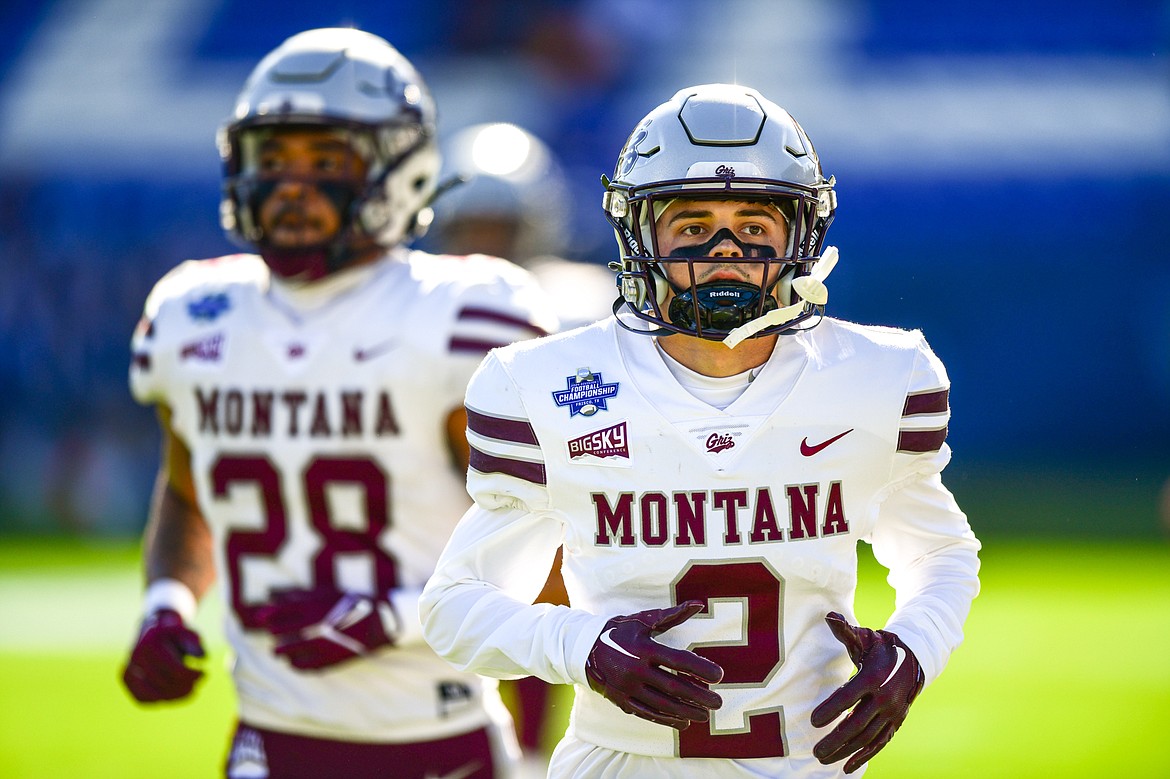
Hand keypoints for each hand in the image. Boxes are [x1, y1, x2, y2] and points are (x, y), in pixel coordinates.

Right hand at [122, 608, 205, 701]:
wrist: (154, 626)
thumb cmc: (176, 633)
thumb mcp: (189, 634)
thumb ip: (196, 645)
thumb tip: (202, 658)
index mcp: (152, 643)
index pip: (176, 671)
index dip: (193, 676)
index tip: (204, 673)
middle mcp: (136, 656)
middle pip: (165, 685)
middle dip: (187, 686)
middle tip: (200, 681)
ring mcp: (128, 668)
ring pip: (154, 695)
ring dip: (175, 697)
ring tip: (191, 690)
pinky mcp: (126, 679)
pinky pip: (143, 699)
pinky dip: (161, 700)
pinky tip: (175, 693)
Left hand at [254, 589, 396, 669]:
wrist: (379, 623)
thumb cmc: (352, 604)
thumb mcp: (328, 593)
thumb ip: (303, 596)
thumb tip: (279, 597)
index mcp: (314, 608)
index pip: (282, 612)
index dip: (268, 615)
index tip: (261, 618)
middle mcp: (314, 626)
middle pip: (283, 632)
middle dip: (275, 633)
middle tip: (272, 634)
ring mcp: (320, 645)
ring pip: (290, 651)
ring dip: (281, 650)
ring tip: (277, 651)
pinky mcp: (327, 660)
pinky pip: (304, 666)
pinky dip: (295, 664)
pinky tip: (293, 662)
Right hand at [585, 600, 723, 728]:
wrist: (583, 649)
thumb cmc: (619, 631)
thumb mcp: (643, 620)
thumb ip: (672, 615)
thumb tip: (698, 604)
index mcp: (644, 648)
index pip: (679, 661)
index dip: (702, 669)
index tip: (720, 676)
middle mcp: (636, 670)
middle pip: (675, 686)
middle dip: (700, 696)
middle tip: (719, 703)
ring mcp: (629, 688)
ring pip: (663, 704)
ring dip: (687, 711)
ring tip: (705, 716)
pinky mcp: (623, 701)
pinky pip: (648, 714)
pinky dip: (667, 719)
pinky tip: (683, 722)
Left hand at [811, 612, 924, 773]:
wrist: (914, 660)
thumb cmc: (880, 648)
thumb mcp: (864, 637)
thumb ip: (845, 630)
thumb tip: (829, 616)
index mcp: (873, 677)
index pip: (849, 696)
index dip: (832, 709)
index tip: (813, 721)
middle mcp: (884, 699)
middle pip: (857, 724)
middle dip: (836, 739)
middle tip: (815, 751)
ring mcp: (892, 714)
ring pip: (867, 737)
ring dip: (845, 751)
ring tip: (823, 759)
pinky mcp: (895, 723)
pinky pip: (880, 743)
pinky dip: (864, 756)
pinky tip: (847, 767)